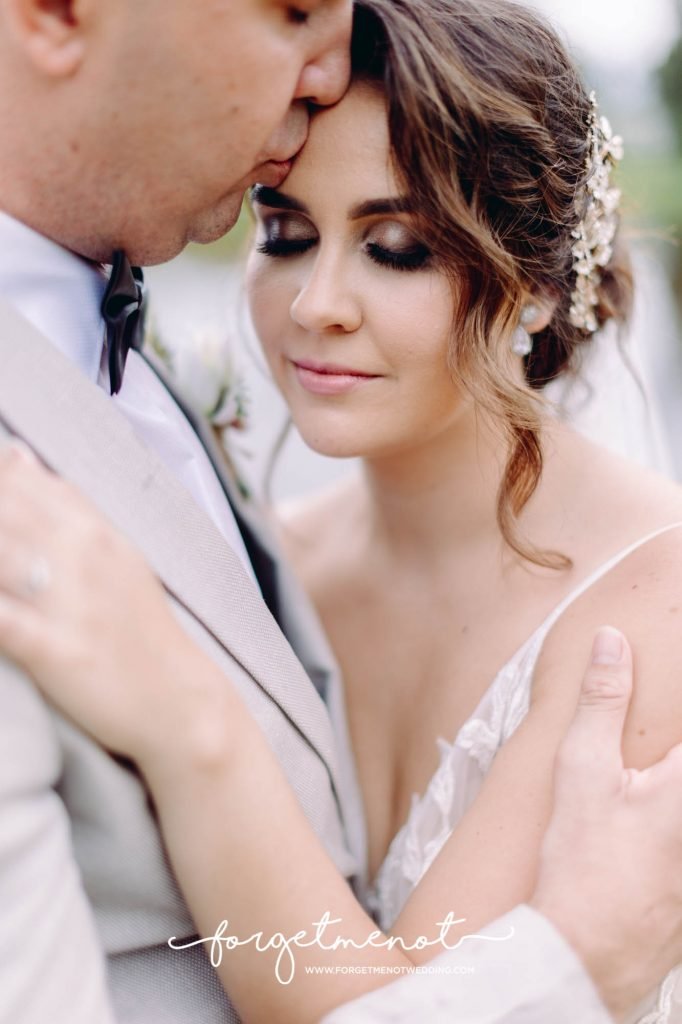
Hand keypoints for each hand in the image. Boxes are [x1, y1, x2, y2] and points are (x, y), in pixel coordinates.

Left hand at [0, 442, 219, 762]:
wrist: (180, 701)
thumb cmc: (141, 632)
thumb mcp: (116, 555)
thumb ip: (67, 507)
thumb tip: (20, 456)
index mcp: (94, 530)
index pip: (19, 478)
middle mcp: (81, 555)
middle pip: (4, 508)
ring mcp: (68, 601)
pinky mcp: (55, 649)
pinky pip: (0, 620)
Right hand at [532, 626, 681, 1019]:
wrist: (586, 956)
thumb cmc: (583, 864)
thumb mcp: (583, 772)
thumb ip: (602, 701)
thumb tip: (612, 639)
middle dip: (670, 747)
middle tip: (642, 767)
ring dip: (666, 778)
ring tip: (645, 779)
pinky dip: (669, 814)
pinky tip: (647, 817)